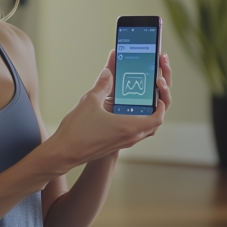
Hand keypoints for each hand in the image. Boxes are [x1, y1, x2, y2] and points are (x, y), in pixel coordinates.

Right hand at [46, 56, 169, 170]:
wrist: (63, 153)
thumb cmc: (77, 131)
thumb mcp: (90, 101)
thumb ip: (103, 84)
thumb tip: (109, 72)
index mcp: (129, 127)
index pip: (157, 117)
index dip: (162, 104)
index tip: (158, 92)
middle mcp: (130, 137)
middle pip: (153, 123)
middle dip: (157, 106)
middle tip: (153, 92)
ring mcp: (122, 142)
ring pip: (143, 128)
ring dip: (146, 114)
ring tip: (141, 98)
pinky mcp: (115, 144)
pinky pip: (132, 131)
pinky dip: (134, 119)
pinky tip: (124, 108)